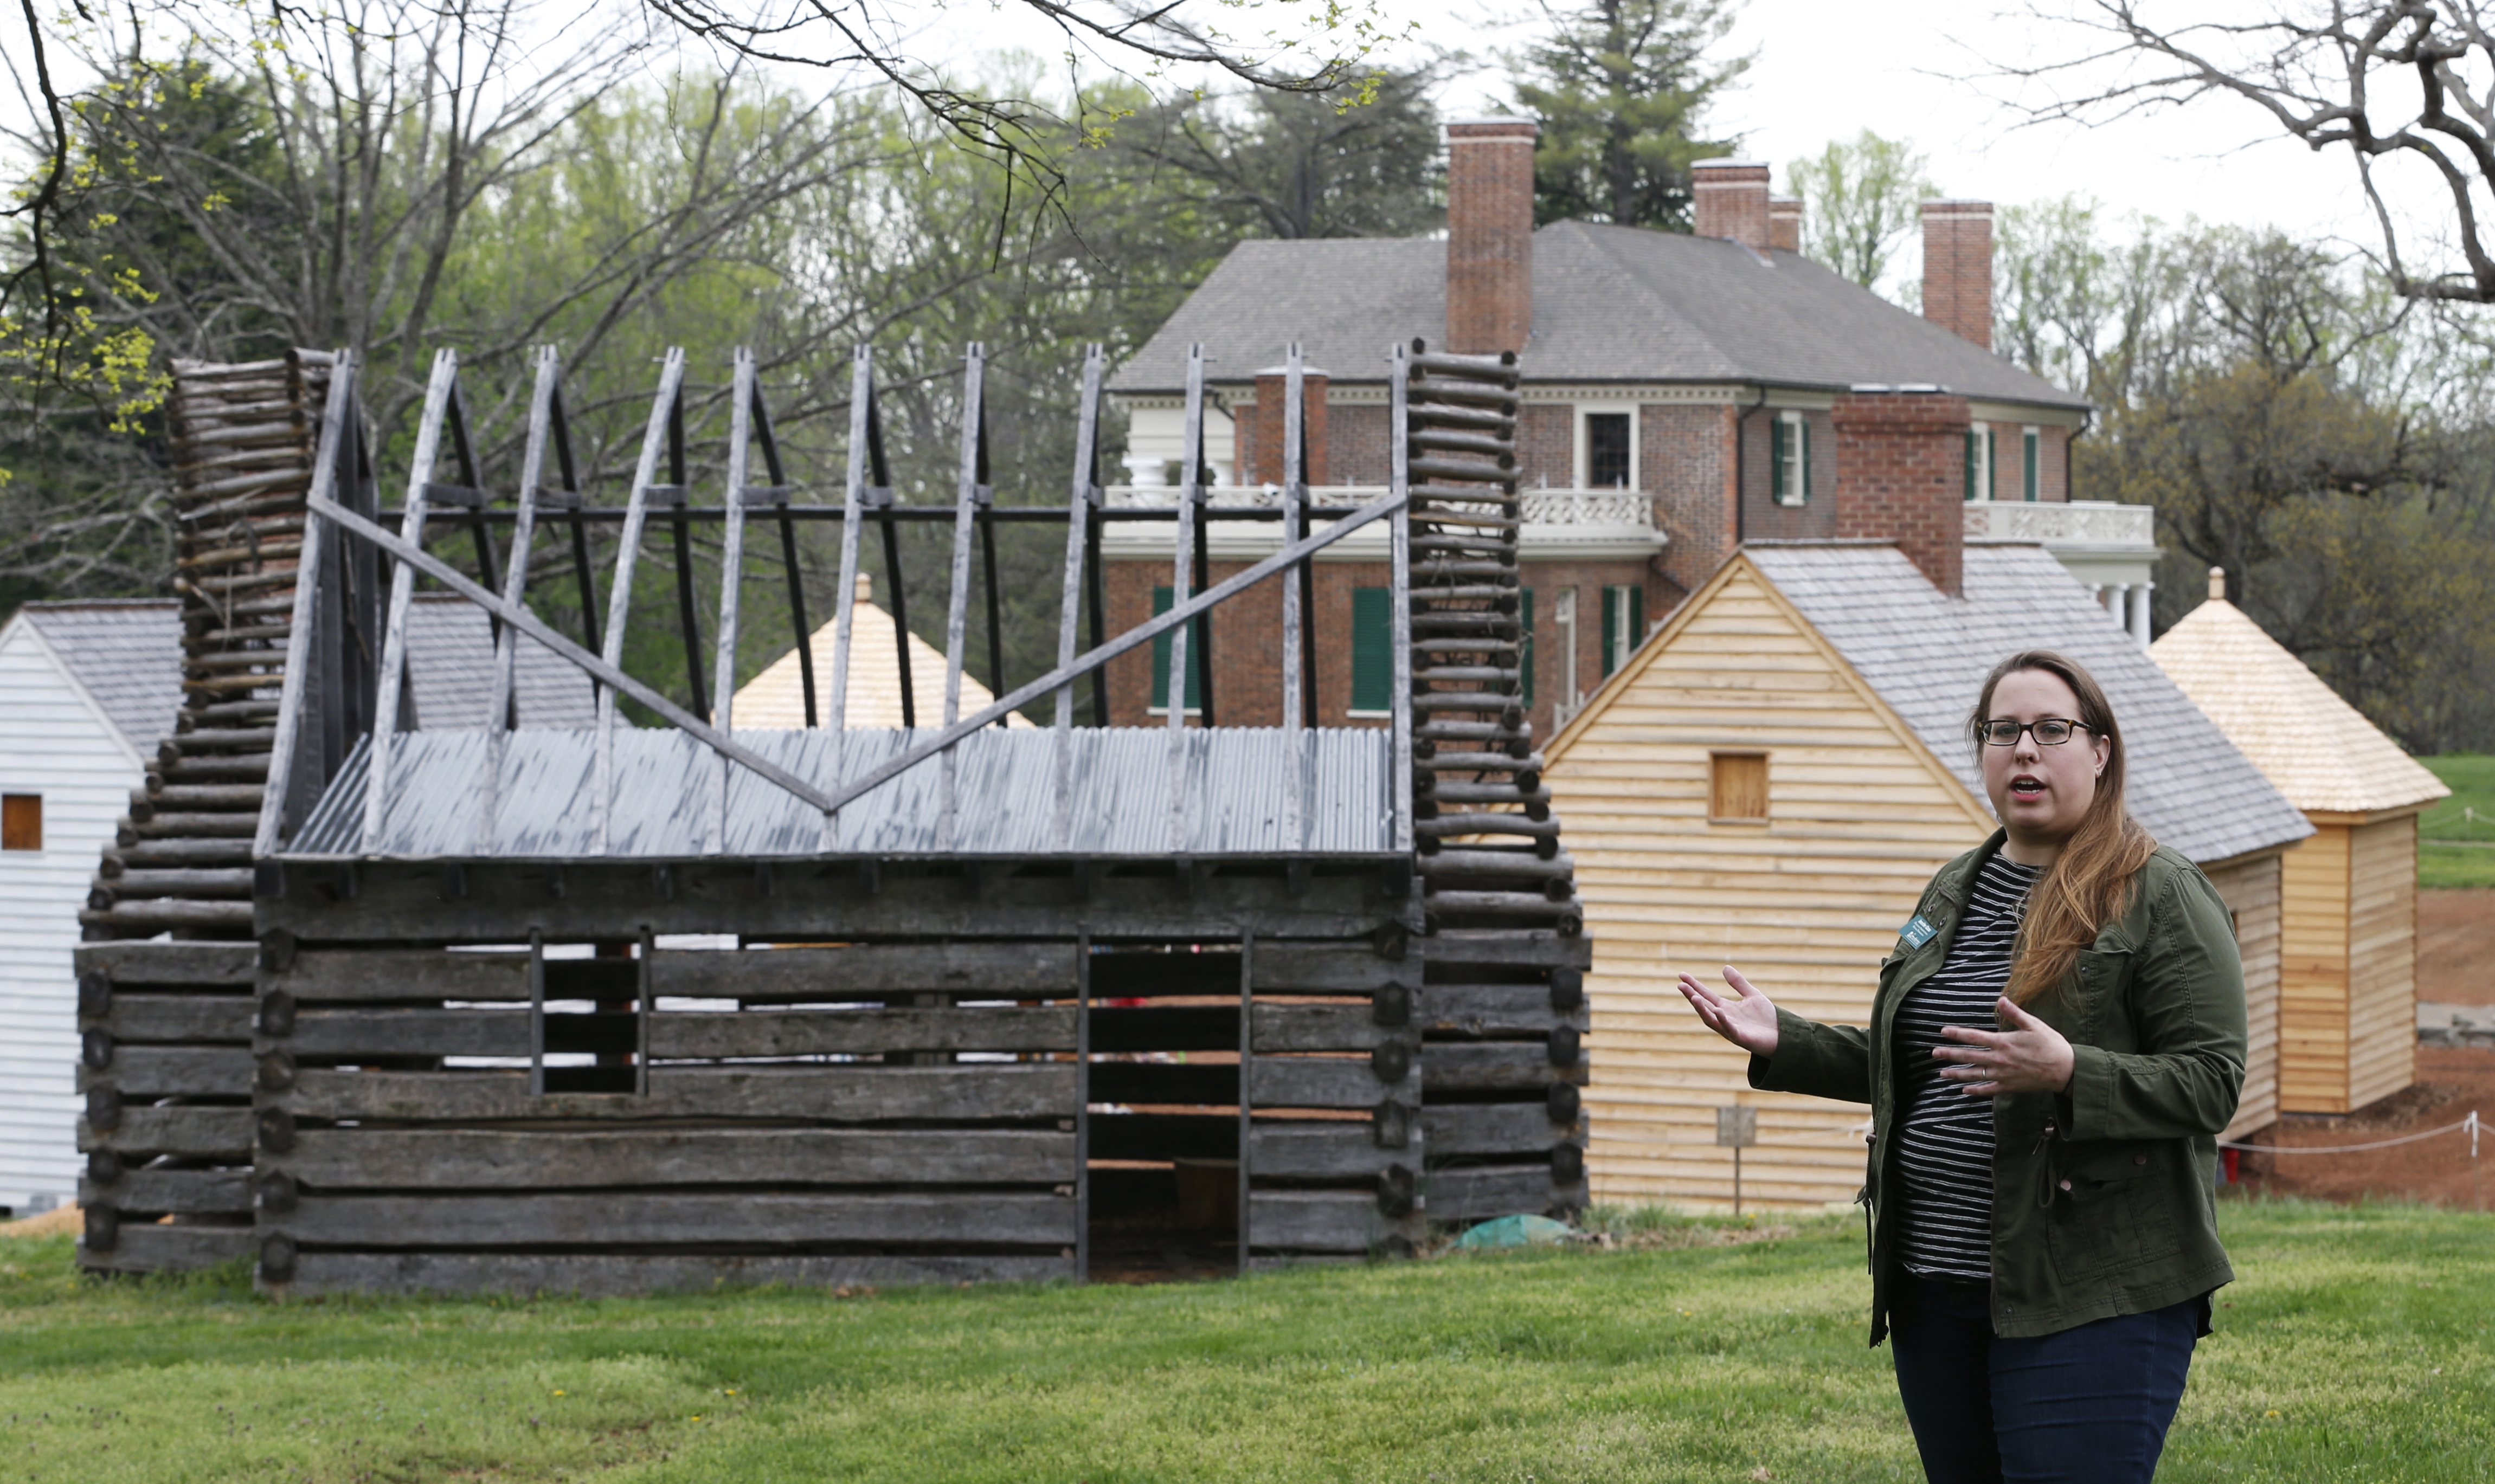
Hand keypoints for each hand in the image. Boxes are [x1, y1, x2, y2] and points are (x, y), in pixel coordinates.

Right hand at [1676, 966, 1779, 1057]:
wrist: (1783, 1036)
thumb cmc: (1767, 1018)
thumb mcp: (1752, 995)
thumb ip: (1738, 983)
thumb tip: (1724, 967)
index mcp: (1725, 1008)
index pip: (1706, 995)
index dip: (1694, 985)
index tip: (1681, 975)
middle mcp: (1724, 1018)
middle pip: (1704, 1006)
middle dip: (1692, 996)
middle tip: (1680, 985)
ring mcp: (1731, 1029)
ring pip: (1711, 1020)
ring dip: (1702, 1009)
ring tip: (1693, 997)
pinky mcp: (1741, 1038)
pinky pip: (1729, 1029)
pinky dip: (1723, 1020)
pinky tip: (1718, 1010)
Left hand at [1934, 997, 2074, 1095]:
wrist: (2066, 1070)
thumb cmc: (2051, 1045)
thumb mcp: (2034, 1025)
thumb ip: (2015, 1013)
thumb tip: (2001, 999)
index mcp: (2004, 1042)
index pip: (1975, 1037)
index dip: (1958, 1034)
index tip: (1943, 1032)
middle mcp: (1999, 1060)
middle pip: (1969, 1056)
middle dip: (1950, 1054)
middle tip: (1934, 1053)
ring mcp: (2003, 1075)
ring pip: (1975, 1075)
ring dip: (1957, 1074)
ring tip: (1942, 1073)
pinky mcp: (2009, 1087)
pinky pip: (1988, 1090)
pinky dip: (1975, 1091)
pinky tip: (1964, 1091)